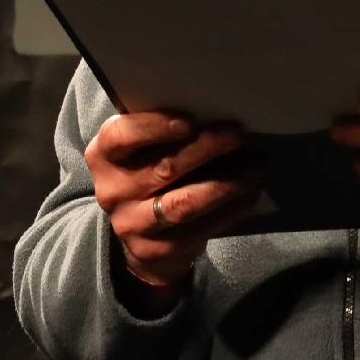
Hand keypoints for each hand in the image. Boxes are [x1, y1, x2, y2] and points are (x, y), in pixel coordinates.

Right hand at [86, 110, 263, 293]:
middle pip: (164, 168)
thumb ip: (160, 131)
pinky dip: (231, 209)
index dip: (154, 127)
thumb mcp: (140, 150)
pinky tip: (250, 193)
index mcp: (103, 156)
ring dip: (227, 184)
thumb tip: (213, 109)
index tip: (190, 120)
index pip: (120, 136)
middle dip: (207, 149)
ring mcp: (132, 224)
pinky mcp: (157, 249)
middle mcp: (113, 191)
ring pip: (186, 203)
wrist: (139, 235)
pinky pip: (201, 228)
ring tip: (256, 168)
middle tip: (238, 135)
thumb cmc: (146, 173)